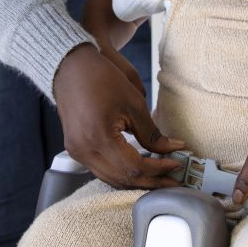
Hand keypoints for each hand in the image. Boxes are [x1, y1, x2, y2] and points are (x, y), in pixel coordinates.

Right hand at [54, 44, 184, 188]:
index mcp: (98, 137)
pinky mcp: (74, 148)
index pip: (134, 167)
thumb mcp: (133, 103)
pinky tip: (137, 168)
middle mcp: (83, 150)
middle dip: (150, 181)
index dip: (158, 170)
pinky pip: (101, 170)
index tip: (177, 165)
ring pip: (111, 179)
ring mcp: (76, 151)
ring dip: (136, 180)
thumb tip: (173, 148)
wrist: (70, 66)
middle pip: (122, 179)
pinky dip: (121, 172)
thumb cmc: (101, 78)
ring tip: (159, 176)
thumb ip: (153, 133)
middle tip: (173, 180)